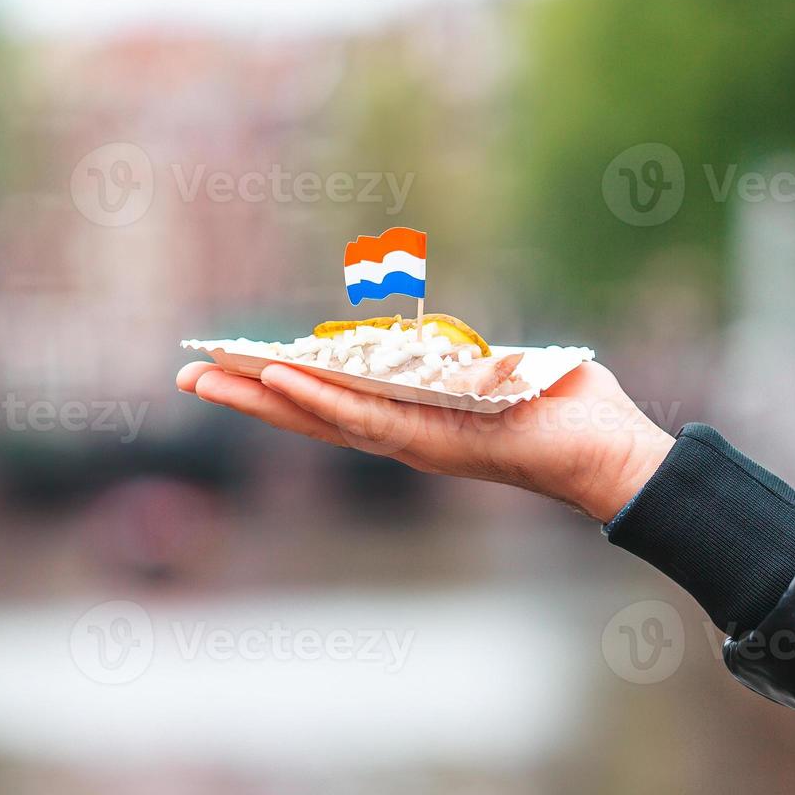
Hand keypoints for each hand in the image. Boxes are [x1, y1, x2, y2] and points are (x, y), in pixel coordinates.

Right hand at [177, 359, 673, 522]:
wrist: (609, 452)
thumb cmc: (564, 410)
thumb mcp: (496, 374)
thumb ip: (461, 360)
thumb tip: (445, 342)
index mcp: (408, 420)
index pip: (326, 402)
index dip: (273, 387)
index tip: (228, 366)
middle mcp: (398, 436)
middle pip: (305, 415)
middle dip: (243, 396)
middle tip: (185, 375)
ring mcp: (408, 441)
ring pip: (318, 416)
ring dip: (260, 397)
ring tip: (209, 376)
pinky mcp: (429, 440)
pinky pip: (363, 416)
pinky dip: (318, 398)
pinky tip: (277, 379)